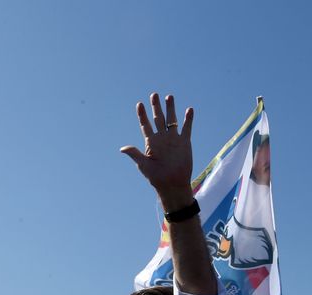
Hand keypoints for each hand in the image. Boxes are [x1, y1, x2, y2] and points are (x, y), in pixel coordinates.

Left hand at [121, 93, 194, 210]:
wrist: (173, 184)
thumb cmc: (156, 177)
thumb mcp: (144, 165)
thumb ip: (135, 154)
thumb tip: (122, 148)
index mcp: (151, 142)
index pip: (145, 125)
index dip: (142, 115)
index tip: (139, 104)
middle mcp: (162, 138)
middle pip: (158, 118)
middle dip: (156, 107)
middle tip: (154, 94)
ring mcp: (173, 139)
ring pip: (172, 120)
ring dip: (170, 109)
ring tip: (169, 97)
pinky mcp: (185, 142)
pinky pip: (186, 128)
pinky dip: (188, 119)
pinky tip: (189, 109)